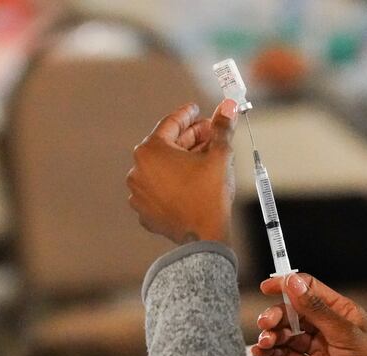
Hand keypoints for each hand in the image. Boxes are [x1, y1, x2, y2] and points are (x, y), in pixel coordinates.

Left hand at [126, 100, 237, 244]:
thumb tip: (228, 106)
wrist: (204, 237)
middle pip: (166, 146)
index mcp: (151, 151)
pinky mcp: (144, 211)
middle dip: (189, 139)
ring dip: (181, 162)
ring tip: (203, 160)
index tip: (196, 109)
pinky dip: (173, 183)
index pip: (171, 123)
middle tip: (209, 135)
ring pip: (162, 168)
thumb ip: (222, 128)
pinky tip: (191, 183)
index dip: (188, 115)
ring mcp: (138, 193)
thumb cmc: (210, 195)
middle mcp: (137, 170)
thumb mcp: (220, 156)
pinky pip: (159, 189)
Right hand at [252, 273, 366, 355]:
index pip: (310, 290)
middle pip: (294, 312)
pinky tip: (260, 351)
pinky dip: (270, 352)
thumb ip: (317, 309)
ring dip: (272, 335)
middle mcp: (327, 327)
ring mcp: (316, 348)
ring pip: (286, 334)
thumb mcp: (345, 333)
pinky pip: (284, 355)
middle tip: (266, 323)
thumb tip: (294, 282)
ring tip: (266, 342)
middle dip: (277, 315)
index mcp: (341, 312)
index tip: (267, 287)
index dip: (288, 286)